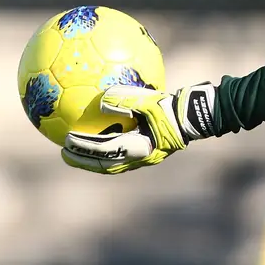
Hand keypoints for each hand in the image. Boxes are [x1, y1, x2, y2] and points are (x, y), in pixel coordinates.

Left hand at [62, 83, 215, 173]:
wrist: (199, 116)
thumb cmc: (175, 108)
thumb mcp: (152, 102)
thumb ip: (127, 99)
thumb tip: (102, 100)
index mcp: (139, 148)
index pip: (105, 151)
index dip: (84, 148)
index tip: (66, 141)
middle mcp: (140, 158)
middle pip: (106, 165)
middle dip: (84, 161)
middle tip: (65, 153)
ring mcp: (146, 157)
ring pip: (114, 164)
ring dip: (95, 160)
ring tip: (79, 152)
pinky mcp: (150, 151)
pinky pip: (122, 153)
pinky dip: (108, 151)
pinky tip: (103, 138)